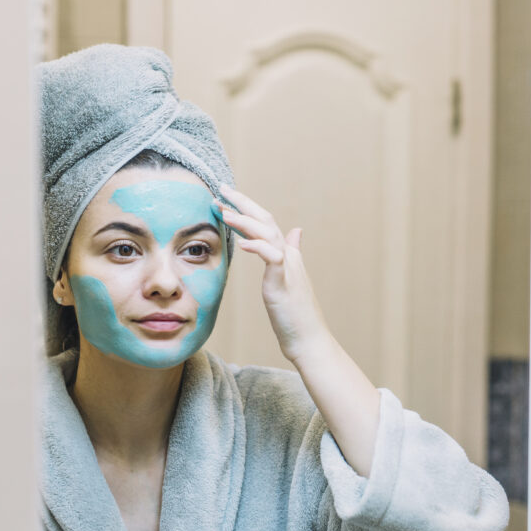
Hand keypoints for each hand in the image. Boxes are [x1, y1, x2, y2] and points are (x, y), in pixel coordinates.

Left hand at [215, 185, 330, 363]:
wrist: (309, 340)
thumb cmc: (296, 314)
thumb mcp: (291, 278)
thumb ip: (291, 253)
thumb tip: (296, 231)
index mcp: (286, 255)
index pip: (265, 223)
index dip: (246, 208)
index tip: (225, 198)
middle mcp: (288, 257)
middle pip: (266, 220)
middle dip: (243, 202)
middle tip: (221, 190)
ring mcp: (287, 269)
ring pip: (268, 234)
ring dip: (245, 220)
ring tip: (224, 211)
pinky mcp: (283, 284)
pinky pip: (272, 258)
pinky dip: (258, 247)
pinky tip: (241, 242)